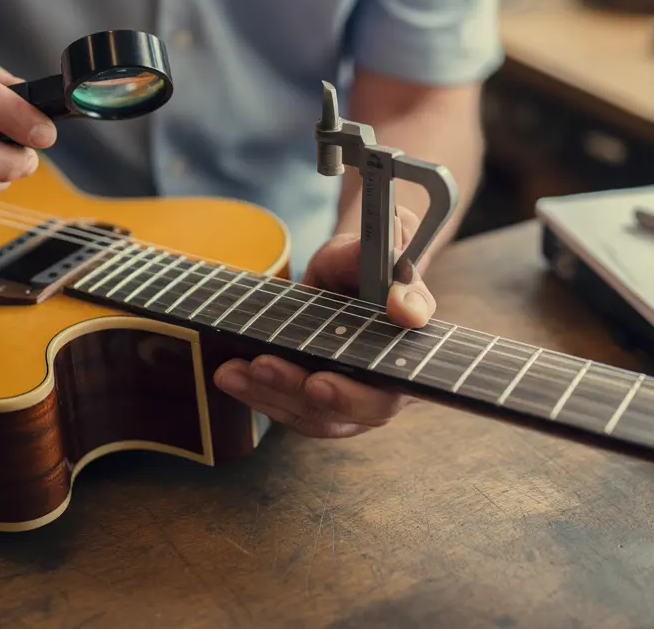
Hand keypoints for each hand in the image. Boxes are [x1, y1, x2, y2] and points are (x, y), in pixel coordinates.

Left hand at [213, 206, 435, 437]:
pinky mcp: (320, 410)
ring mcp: (356, 401)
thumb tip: (398, 238)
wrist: (335, 289)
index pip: (423, 338)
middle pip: (377, 403)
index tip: (399, 315)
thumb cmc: (357, 267)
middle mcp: (393, 378)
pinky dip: (260, 397)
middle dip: (341, 395)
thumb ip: (384, 239)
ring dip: (282, 395)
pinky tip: (231, 377)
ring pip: (326, 415)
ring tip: (238, 372)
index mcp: (414, 336)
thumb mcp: (363, 248)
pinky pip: (293, 413)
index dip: (411, 339)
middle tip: (311, 382)